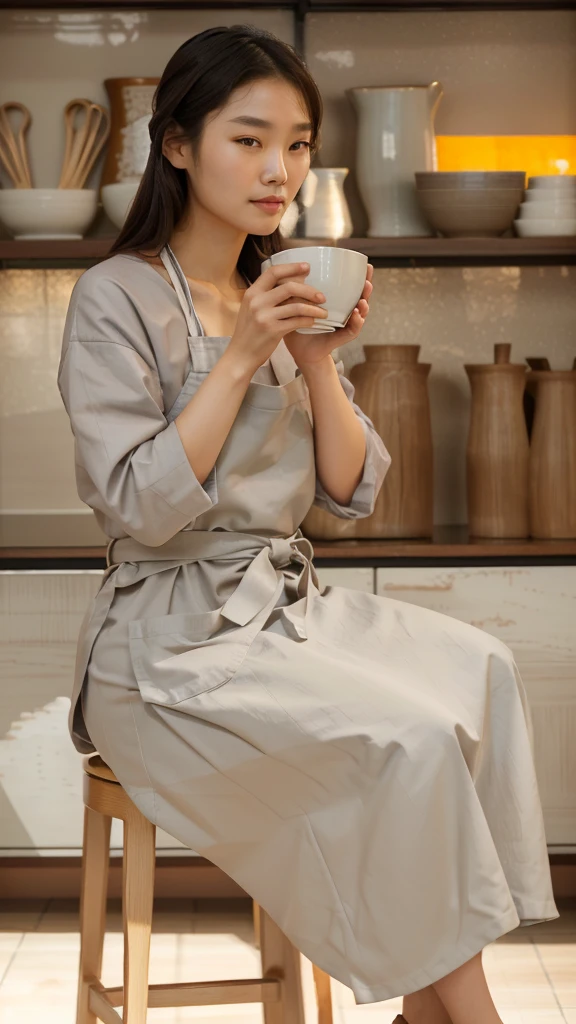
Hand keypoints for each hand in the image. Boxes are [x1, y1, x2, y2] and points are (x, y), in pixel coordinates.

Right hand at [226, 261, 329, 377]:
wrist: (240, 355)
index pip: (273, 272)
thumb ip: (266, 295)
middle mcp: (257, 302)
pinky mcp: (272, 331)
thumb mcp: (251, 308)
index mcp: (252, 293)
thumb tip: (291, 282)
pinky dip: (308, 320)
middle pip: (289, 287)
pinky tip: (313, 322)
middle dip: (309, 290)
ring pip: (297, 306)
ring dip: (314, 308)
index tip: (307, 267)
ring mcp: (264, 316)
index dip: (291, 267)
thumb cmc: (249, 332)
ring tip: (323, 312)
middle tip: (322, 296)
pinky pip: (297, 322)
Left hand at [284, 264, 373, 368]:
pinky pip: (353, 330)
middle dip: (367, 287)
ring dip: (364, 305)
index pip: (353, 287)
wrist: (300, 350)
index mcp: (339, 302)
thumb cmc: (300, 325)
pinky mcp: (343, 337)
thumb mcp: (300, 304)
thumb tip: (293, 270)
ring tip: (363, 299)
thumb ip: (301, 290)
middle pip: (362, 297)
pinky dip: (356, 322)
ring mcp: (346, 324)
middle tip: (368, 279)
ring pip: (361, 313)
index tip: (366, 265)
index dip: (361, 277)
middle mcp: (346, 311)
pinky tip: (356, 315)